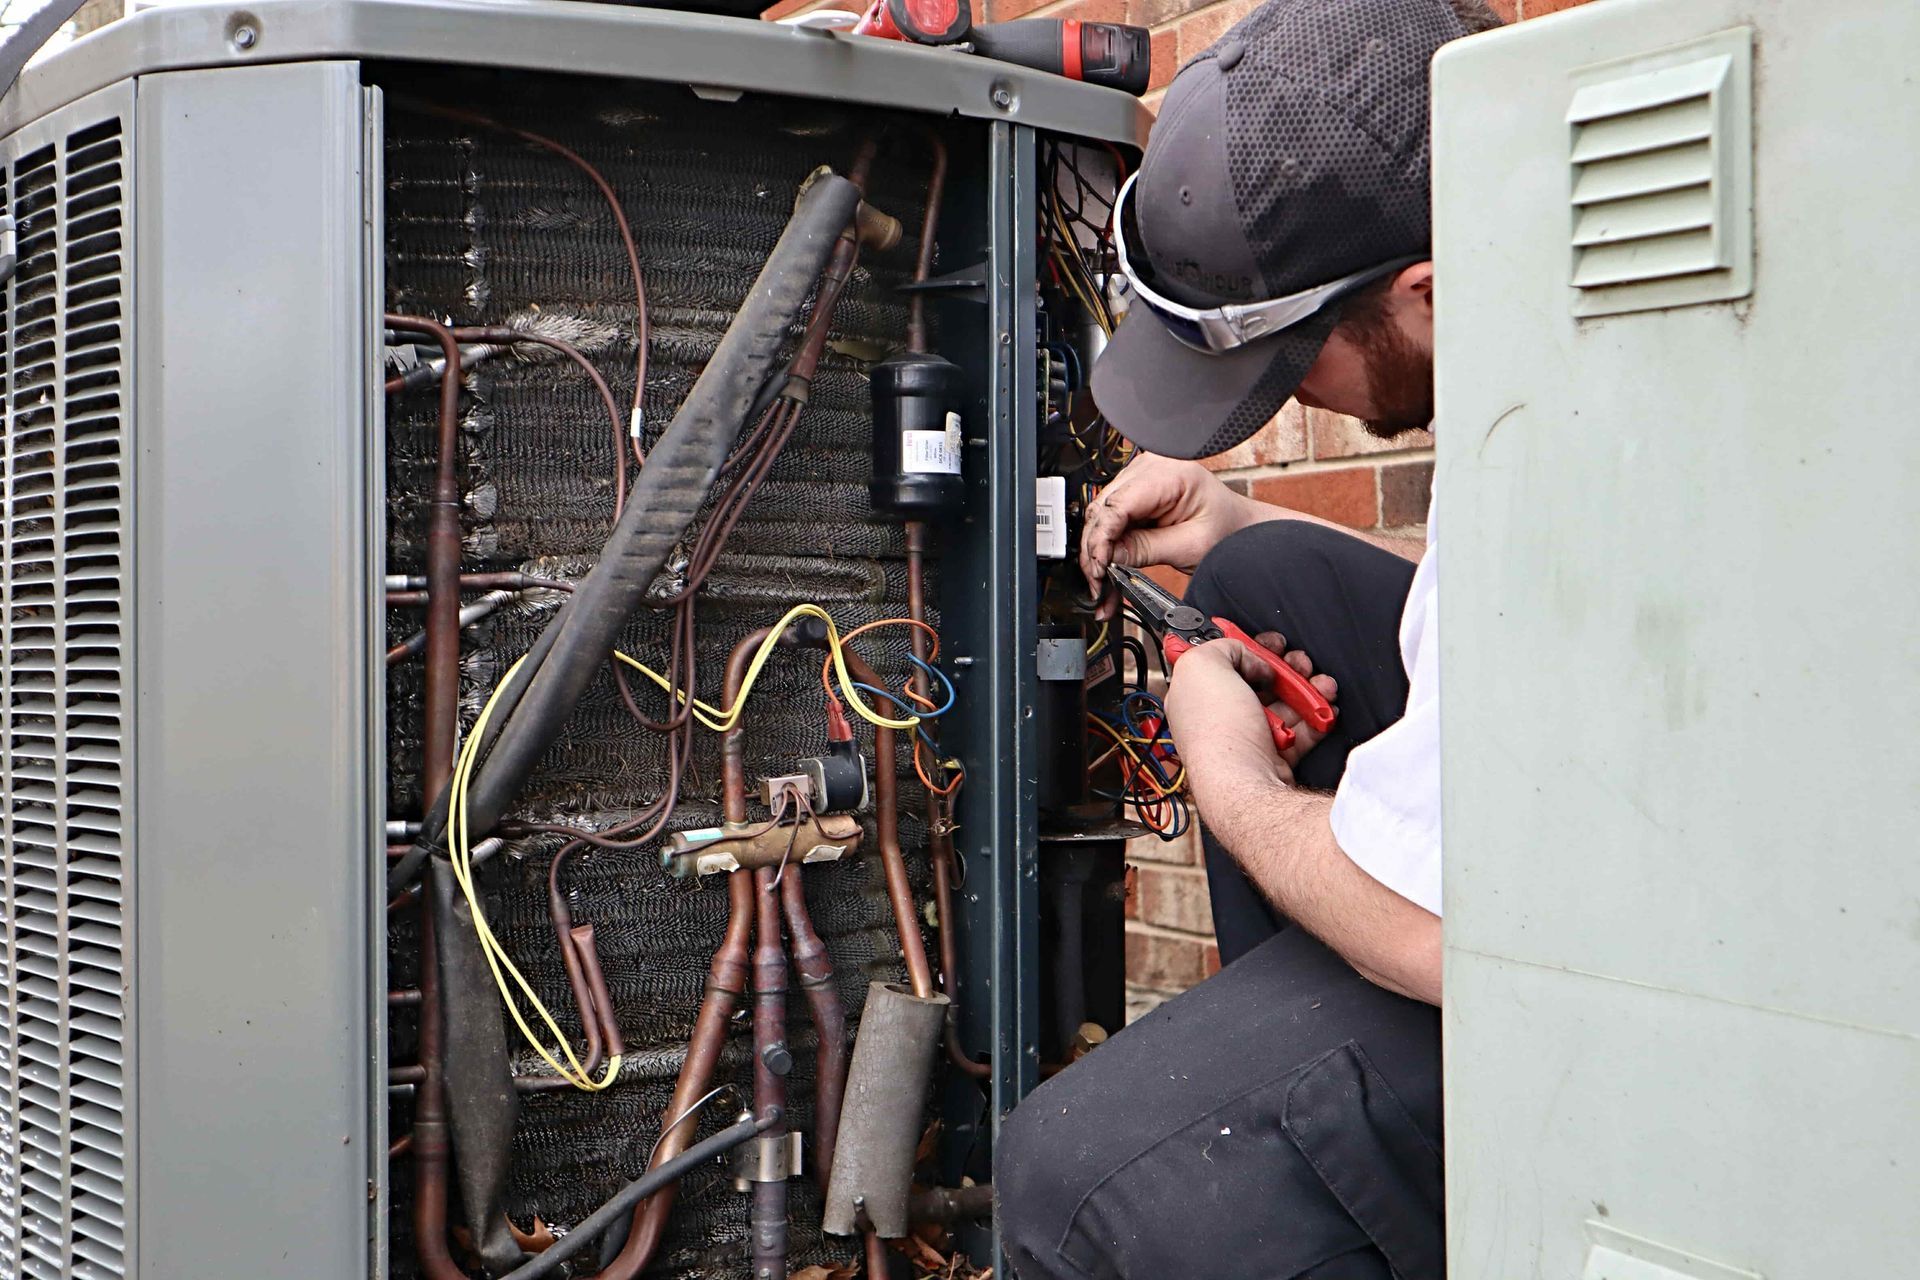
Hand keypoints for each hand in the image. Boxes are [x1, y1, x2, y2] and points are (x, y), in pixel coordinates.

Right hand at [1081, 454, 1252, 616]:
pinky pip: (1110, 518)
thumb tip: (1106, 557)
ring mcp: (1140, 476)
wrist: (1240, 528)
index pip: (1119, 504)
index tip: (1099, 569)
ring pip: (1100, 515)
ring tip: (1101, 584)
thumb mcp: (1189, 547)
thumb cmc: (1227, 530)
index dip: (1102, 539)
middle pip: (1103, 509)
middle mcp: (1150, 467)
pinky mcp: (1135, 491)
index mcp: (1171, 473)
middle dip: (1094, 551)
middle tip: (1097, 585)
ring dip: (1096, 551)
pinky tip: (1104, 568)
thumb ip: (1144, 550)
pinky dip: (1106, 545)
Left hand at [1162, 631, 1338, 784]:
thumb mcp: (1204, 665)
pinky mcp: (1272, 759)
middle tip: (1299, 662)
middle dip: (1284, 668)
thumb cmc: (1217, 732)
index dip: (1246, 647)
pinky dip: (1315, 718)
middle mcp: (1217, 718)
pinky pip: (1299, 732)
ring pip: (1282, 705)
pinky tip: (1325, 708)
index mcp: (1193, 695)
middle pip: (1256, 682)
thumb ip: (1222, 646)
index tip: (1267, 642)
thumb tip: (1246, 656)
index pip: (1219, 663)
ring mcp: (1245, 739)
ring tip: (1321, 684)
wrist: (1245, 784)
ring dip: (1306, 690)